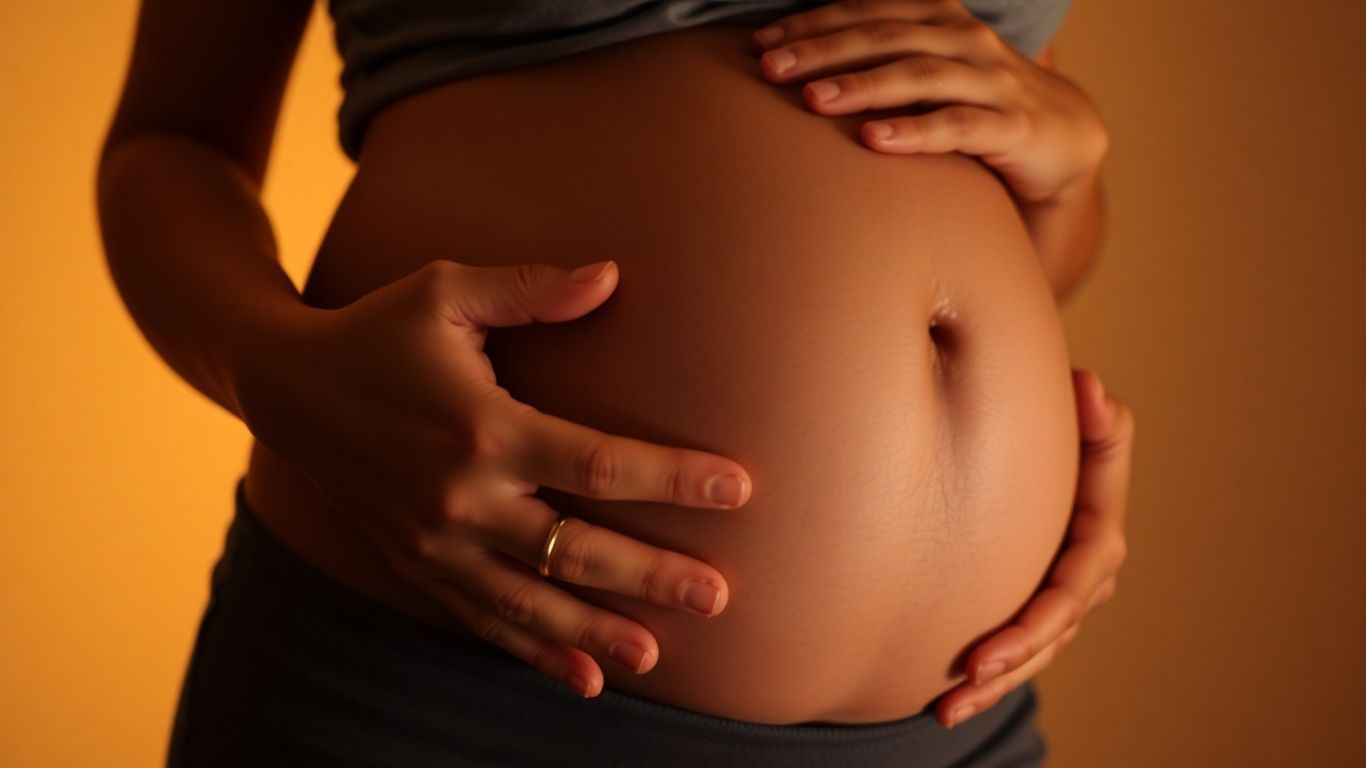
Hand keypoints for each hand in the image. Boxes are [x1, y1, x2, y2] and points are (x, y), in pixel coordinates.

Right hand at [233, 259, 753, 698]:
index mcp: (482, 428)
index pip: (599, 463)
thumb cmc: (378, 330)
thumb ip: (531, 288)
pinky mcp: (417, 567)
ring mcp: (436, 544)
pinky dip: (534, 655)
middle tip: (718, 596)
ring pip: (533, 604)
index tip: (736, 488)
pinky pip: (484, 621)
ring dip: (597, 634)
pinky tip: (583, 682)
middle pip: (576, 550)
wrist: (288, 388)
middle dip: (653, 576)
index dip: (673, 478)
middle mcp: (461, 498)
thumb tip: (613, 276)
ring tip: (656, 657)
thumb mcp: (446, 290)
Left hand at [751, 0, 1107, 204]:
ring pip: (919, 75)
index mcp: (938, 18)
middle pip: (885, 37)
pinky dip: (915, 131)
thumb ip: (879, 60)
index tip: (760, 45)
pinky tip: (875, 140)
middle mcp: (965, 39)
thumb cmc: (975, 105)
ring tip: (814, 100)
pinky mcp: (1012, 126)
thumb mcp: (927, 73)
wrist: (1062, 139)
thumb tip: (798, 66)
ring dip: (863, 85)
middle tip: (771, 68)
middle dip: (823, 50)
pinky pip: (958, 126)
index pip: (866, 11)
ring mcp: (991, 80)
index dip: (812, 25)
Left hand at [935, 368, 1133, 727]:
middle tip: (963, 683)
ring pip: (1033, 651)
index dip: (1035, 622)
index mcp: (1100, 537)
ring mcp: (1060, 596)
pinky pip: (1015, 649)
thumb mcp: (1095, 423)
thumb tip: (1089, 388)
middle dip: (1010, 662)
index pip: (1074, 585)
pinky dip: (985, 679)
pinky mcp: (1030, 604)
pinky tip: (942, 703)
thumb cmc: (1072, 431)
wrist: (1049, 449)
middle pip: (1052, 631)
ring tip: (945, 711)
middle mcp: (1085, 576)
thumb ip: (1099, 414)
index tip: (985, 650)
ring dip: (993, 685)